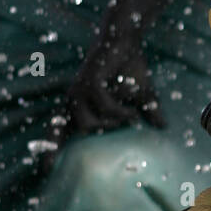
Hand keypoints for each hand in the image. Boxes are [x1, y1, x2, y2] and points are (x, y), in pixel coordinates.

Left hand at [51, 14, 165, 148]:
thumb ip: (148, 113)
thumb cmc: (130, 67)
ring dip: (110, 125)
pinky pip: (103, 109)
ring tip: (129, 118)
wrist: (126, 39)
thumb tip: (164, 127)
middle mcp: (73, 99)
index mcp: (78, 105)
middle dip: (94, 139)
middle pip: (68, 133)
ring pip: (87, 124)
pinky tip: (131, 112)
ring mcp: (79, 91)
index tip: (45, 171)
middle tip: (119, 139)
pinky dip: (119, 114)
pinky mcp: (90, 82)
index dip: (50, 149)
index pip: (57, 130)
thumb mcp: (141, 97)